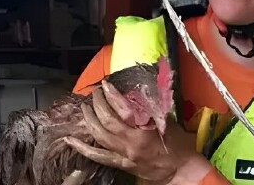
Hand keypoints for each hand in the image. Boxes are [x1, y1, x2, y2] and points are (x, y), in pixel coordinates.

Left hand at [64, 85, 211, 184]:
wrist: (181, 169)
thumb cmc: (179, 144)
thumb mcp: (170, 121)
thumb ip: (153, 108)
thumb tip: (139, 93)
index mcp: (145, 130)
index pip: (123, 109)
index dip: (112, 96)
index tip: (105, 85)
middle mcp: (132, 143)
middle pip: (107, 122)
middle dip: (98, 105)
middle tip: (94, 94)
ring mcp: (125, 154)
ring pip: (100, 137)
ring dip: (89, 121)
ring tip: (84, 109)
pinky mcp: (122, 164)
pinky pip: (99, 156)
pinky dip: (84, 148)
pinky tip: (72, 141)